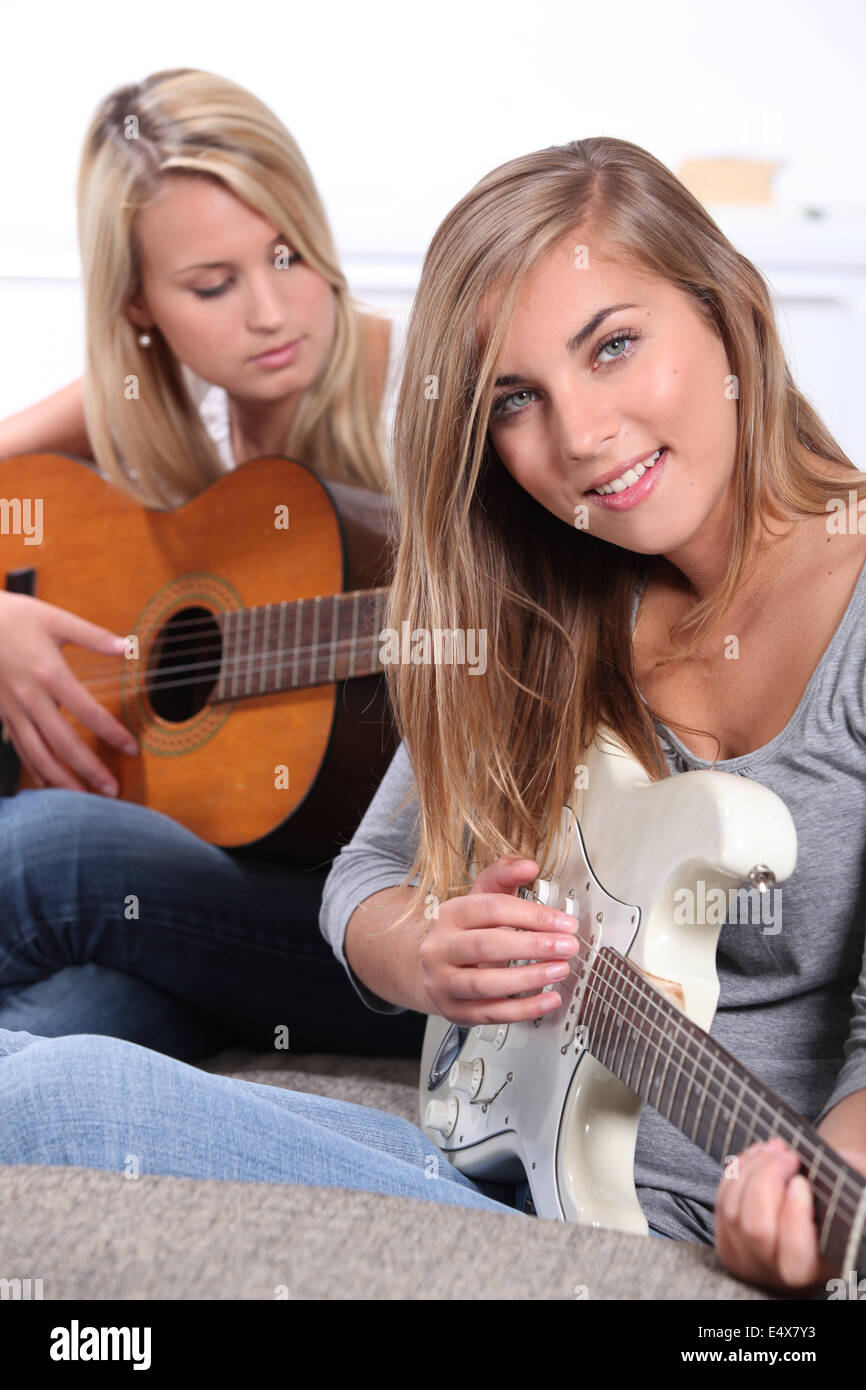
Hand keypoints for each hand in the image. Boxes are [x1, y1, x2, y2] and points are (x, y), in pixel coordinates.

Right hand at [0, 590, 137, 794]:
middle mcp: (30, 698)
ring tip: (83, 798)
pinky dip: (34, 769)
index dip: (112, 733)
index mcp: (50, 674)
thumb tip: (128, 647)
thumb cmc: (15, 616)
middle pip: (63, 743)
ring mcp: (12, 710)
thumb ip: (93, 636)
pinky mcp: (1, 714)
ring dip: (61, 779)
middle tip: (111, 790)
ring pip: (37, 754)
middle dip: (89, 770)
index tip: (132, 749)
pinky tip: (48, 783)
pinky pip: (20, 748)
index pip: (88, 712)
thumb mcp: (55, 618)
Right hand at [418, 854, 580, 1024]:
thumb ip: (504, 876)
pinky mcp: (454, 1011)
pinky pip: (491, 1013)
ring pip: (486, 984)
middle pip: (487, 946)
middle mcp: (439, 949)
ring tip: (560, 970)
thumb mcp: (480, 898)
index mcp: (448, 915)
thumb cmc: (464, 932)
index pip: (491, 909)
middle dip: (533, 945)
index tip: (564, 922)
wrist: (434, 969)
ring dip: (529, 978)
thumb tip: (528, 865)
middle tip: (567, 946)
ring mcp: (443, 982)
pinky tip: (549, 999)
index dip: (532, 915)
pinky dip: (524, 1009)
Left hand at [714, 1136, 865, 1290]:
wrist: (819, 1220)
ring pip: (733, 1209)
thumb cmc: (843, 1206)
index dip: (793, 1214)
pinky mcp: (726, 1241)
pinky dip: (737, 1170)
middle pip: (756, 1227)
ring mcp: (746, 1259)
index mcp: (816, 1271)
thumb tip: (840, 1164)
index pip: (795, 1255)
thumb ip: (852, 1181)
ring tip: (777, 1148)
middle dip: (768, 1178)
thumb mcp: (857, 1195)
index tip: (801, 1181)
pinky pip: (721, 1201)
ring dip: (752, 1167)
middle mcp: (777, 1273)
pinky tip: (759, 1155)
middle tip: (790, 1156)